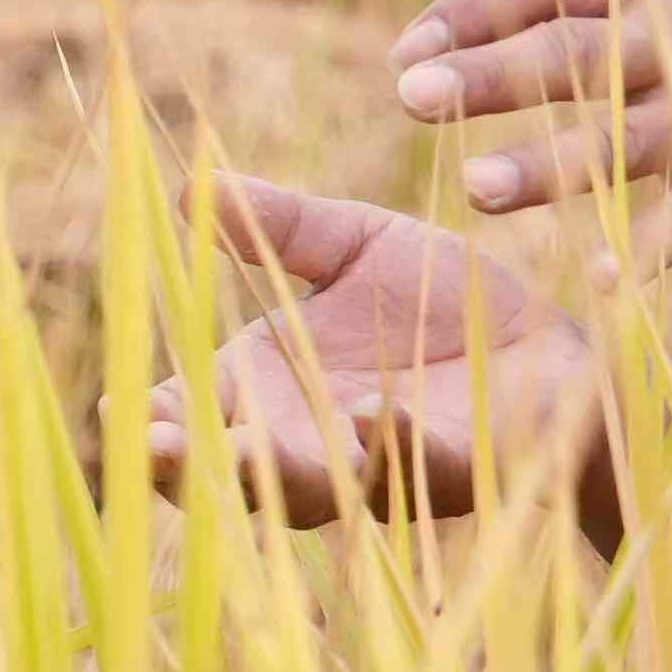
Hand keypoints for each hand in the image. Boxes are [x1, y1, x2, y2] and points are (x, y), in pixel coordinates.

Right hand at [142, 174, 606, 530]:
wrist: (554, 348)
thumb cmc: (444, 305)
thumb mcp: (355, 248)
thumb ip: (280, 225)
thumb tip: (191, 184)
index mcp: (270, 389)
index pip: (192, 417)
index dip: (152, 422)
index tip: (118, 408)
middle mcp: (309, 440)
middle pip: (230, 473)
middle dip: (191, 469)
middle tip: (156, 448)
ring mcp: (375, 465)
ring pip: (311, 487)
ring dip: (278, 471)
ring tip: (240, 448)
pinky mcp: (450, 467)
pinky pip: (411, 466)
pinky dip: (386, 444)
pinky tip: (365, 413)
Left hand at [398, 0, 671, 271]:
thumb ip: (596, 11)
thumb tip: (457, 42)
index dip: (468, 10)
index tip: (404, 51)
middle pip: (570, 51)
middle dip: (487, 74)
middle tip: (409, 98)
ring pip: (621, 140)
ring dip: (548, 166)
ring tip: (475, 188)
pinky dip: (652, 250)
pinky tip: (603, 283)